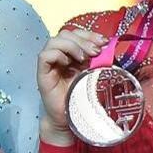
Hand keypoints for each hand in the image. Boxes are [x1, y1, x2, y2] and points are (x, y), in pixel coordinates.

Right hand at [37, 29, 105, 144]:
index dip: (90, 34)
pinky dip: (57, 54)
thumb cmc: (81, 98)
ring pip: (54, 40)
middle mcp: (60, 55)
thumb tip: (110, 47)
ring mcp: (50, 63)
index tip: (104, 42)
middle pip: (66, 33)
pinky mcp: (43, 73)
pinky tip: (68, 63)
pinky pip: (45, 55)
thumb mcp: (95, 75)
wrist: (69, 119)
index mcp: (72, 54)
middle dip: (83, 39)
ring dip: (72, 45)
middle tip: (96, 51)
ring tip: (84, 58)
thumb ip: (99, 61)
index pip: (77, 34)